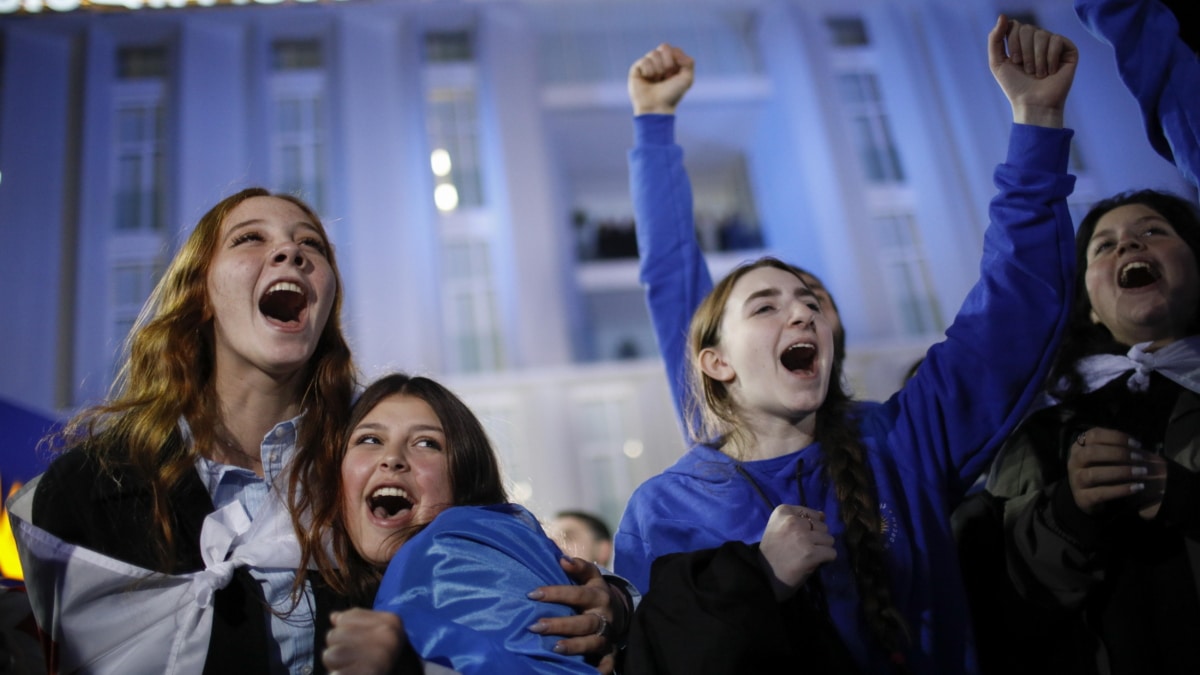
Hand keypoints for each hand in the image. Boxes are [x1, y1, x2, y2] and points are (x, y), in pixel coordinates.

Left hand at [322, 609, 415, 674]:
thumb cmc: (392, 662)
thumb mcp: (380, 637)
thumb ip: (357, 624)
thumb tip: (334, 617)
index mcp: (391, 621)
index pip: (344, 618)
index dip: (346, 633)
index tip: (361, 645)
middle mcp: (387, 635)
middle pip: (334, 635)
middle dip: (339, 649)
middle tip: (357, 661)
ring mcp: (379, 656)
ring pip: (330, 655)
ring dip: (337, 666)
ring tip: (354, 668)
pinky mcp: (369, 673)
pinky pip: (335, 674)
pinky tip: (347, 674)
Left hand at [527, 557, 620, 672]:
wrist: (620, 614)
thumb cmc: (595, 593)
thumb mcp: (591, 578)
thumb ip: (579, 567)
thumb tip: (562, 559)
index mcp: (598, 596)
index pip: (577, 594)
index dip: (555, 593)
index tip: (532, 594)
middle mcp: (604, 617)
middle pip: (584, 621)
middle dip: (560, 625)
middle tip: (536, 626)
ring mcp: (607, 636)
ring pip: (592, 642)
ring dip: (574, 646)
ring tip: (554, 648)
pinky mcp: (610, 653)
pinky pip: (607, 664)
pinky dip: (599, 670)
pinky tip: (586, 673)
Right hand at [628, 43, 694, 114]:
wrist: (657, 107)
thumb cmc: (672, 95)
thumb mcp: (687, 79)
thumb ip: (689, 62)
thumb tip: (675, 51)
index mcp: (672, 64)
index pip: (674, 49)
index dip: (676, 60)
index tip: (675, 75)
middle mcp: (659, 63)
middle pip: (664, 47)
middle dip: (667, 63)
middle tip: (666, 76)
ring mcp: (647, 65)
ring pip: (653, 53)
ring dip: (658, 69)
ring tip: (656, 80)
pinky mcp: (636, 69)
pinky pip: (644, 60)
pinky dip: (648, 71)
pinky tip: (647, 79)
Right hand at [757, 504, 836, 600]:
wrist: (764, 577)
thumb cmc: (773, 553)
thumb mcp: (779, 528)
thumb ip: (799, 519)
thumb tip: (822, 515)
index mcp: (783, 511)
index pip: (811, 514)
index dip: (809, 528)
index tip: (797, 538)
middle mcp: (793, 521)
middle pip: (822, 526)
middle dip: (817, 538)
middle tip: (803, 549)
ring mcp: (803, 537)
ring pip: (829, 539)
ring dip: (822, 549)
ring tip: (808, 556)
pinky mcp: (811, 553)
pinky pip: (832, 553)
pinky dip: (826, 560)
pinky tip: (813, 563)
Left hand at [987, 14, 1077, 126]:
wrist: (1034, 104)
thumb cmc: (1016, 86)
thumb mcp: (997, 63)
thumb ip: (995, 39)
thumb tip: (1003, 16)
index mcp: (1021, 41)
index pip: (1015, 25)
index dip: (1013, 42)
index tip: (1014, 61)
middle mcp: (1037, 40)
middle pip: (1028, 29)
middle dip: (1024, 52)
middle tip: (1026, 70)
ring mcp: (1053, 44)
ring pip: (1042, 35)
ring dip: (1037, 59)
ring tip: (1039, 74)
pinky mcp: (1068, 49)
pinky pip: (1057, 40)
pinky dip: (1051, 58)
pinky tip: (1052, 71)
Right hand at [1067, 428, 1162, 516]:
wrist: (1090, 497)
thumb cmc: (1103, 471)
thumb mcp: (1106, 456)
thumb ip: (1118, 448)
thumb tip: (1138, 447)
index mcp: (1079, 447)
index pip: (1094, 435)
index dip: (1116, 437)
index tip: (1137, 444)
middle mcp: (1074, 462)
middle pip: (1091, 452)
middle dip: (1118, 453)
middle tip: (1140, 458)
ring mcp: (1075, 480)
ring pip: (1093, 474)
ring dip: (1120, 472)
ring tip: (1141, 472)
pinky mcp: (1082, 498)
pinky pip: (1100, 493)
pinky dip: (1120, 490)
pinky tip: (1136, 487)